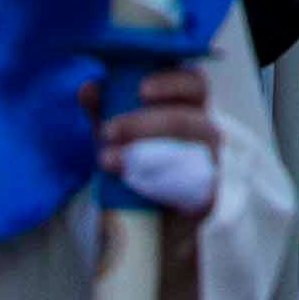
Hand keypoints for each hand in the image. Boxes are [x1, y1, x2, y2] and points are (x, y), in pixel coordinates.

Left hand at [100, 62, 218, 221]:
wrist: (152, 217)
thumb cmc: (139, 158)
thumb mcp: (120, 130)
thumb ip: (105, 108)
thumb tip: (88, 88)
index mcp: (191, 106)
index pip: (193, 82)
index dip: (171, 82)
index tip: (141, 90)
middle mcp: (205, 130)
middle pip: (188, 118)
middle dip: (146, 123)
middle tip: (109, 130)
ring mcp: (209, 163)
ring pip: (187, 152)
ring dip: (144, 154)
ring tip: (107, 160)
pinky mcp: (206, 195)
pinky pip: (187, 186)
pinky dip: (156, 183)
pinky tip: (129, 183)